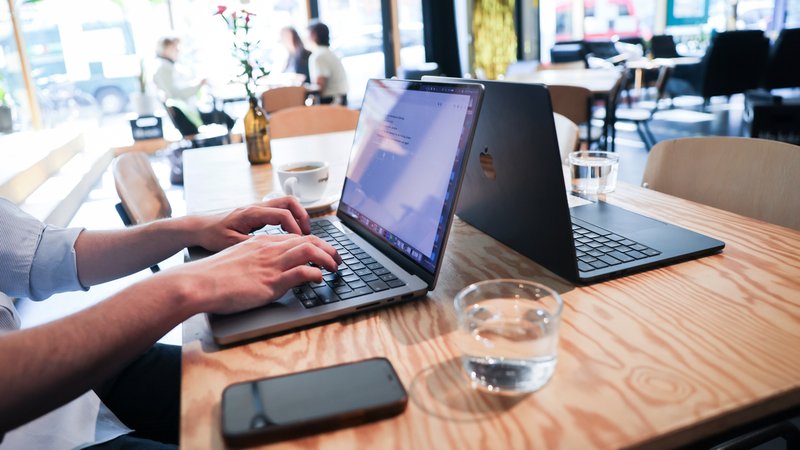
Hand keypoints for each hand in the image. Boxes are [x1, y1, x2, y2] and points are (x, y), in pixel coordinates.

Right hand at [178, 234, 340, 313]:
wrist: (198, 283)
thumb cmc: (212, 276)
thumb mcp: (238, 261)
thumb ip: (255, 261)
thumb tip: (266, 271)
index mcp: (261, 243)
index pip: (295, 236)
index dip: (314, 243)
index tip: (323, 251)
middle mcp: (269, 249)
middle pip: (307, 240)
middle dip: (328, 248)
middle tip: (337, 258)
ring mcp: (271, 264)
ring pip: (309, 251)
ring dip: (327, 258)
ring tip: (335, 267)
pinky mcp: (271, 282)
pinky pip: (301, 272)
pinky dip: (315, 273)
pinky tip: (320, 278)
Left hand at [191, 196, 311, 251]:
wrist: (201, 227)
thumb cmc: (213, 234)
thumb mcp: (231, 243)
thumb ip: (252, 244)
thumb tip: (271, 248)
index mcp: (252, 213)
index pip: (282, 214)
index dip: (295, 228)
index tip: (300, 242)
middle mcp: (257, 207)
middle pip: (289, 202)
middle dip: (303, 216)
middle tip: (308, 234)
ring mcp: (258, 208)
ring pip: (286, 204)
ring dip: (298, 216)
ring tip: (302, 234)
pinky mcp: (258, 213)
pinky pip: (280, 210)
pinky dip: (290, 219)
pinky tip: (289, 234)